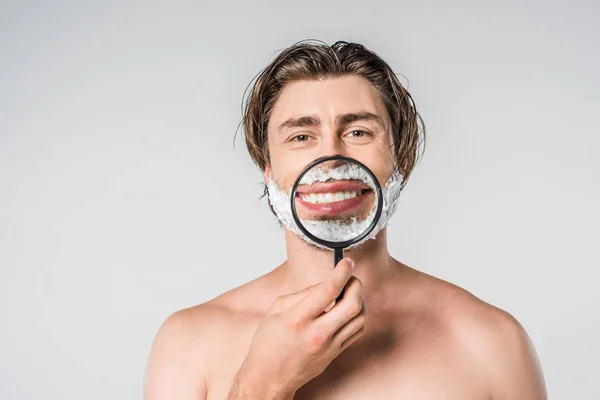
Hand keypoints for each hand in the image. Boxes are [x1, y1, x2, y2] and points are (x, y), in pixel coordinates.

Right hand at [228, 258, 365, 398]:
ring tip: (348, 293)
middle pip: (352, 304)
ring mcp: (329, 346)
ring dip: (359, 300)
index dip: (342, 271)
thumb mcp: (276, 309)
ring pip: (360, 318)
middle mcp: (316, 333)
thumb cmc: (268, 343)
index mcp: (297, 319)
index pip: (328, 289)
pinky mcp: (335, 353)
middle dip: (356, 284)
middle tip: (350, 277)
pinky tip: (347, 310)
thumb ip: (303, 294)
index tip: (346, 262)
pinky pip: (357, 331)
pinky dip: (357, 316)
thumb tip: (326, 282)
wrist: (269, 378)